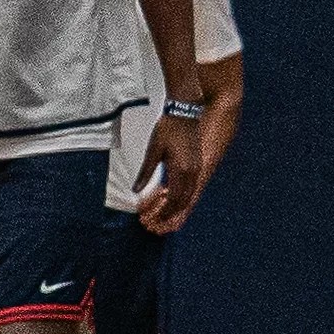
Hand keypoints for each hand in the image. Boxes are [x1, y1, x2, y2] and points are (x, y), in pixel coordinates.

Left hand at [137, 110, 203, 235]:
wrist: (184, 111)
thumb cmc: (168, 128)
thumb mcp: (153, 150)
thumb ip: (145, 172)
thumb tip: (136, 190)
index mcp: (180, 170)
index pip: (173, 200)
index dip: (164, 213)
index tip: (154, 220)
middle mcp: (192, 172)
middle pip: (183, 201)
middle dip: (172, 214)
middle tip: (158, 222)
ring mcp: (196, 167)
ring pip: (189, 195)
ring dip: (178, 206)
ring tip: (165, 213)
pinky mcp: (197, 163)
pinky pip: (191, 186)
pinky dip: (182, 196)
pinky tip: (171, 196)